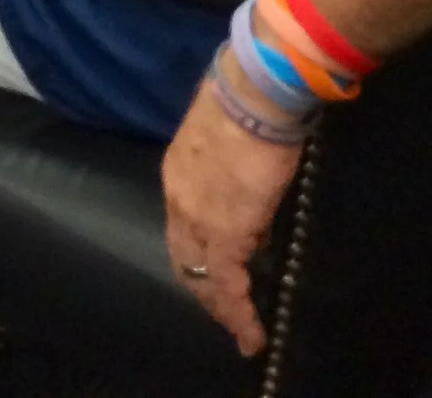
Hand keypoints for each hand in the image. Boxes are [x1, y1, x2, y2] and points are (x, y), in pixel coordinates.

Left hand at [160, 72, 303, 354]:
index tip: (217, 269)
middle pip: (184, 256)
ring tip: (238, 329)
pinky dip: (238, 316)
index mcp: (178, 173)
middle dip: (202, 286)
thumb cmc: (248, 104)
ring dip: (219, 306)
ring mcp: (198, 219)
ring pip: (201, 276)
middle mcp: (178, 199)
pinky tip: (251, 335)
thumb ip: (231, 171)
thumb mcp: (229, 140)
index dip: (198, 251)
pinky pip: (228, 286)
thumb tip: (251, 200)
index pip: (182, 226)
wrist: (253, 95)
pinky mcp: (226, 233)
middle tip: (224, 311)